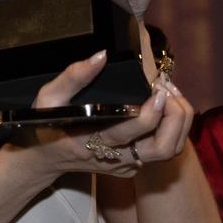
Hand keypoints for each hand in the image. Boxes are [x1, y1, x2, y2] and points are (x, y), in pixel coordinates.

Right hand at [17, 52, 193, 180]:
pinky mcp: (133, 167)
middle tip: (167, 92)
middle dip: (176, 117)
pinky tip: (161, 106)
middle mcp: (115, 158)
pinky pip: (163, 149)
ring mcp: (126, 165)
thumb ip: (73, 77)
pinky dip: (172, 127)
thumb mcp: (48, 98)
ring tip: (169, 95)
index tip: (156, 90)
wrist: (44, 159)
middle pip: (164, 148)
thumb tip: (101, 56)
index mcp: (93, 142)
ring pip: (170, 150)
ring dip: (179, 121)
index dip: (153, 113)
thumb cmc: (46, 124)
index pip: (135, 132)